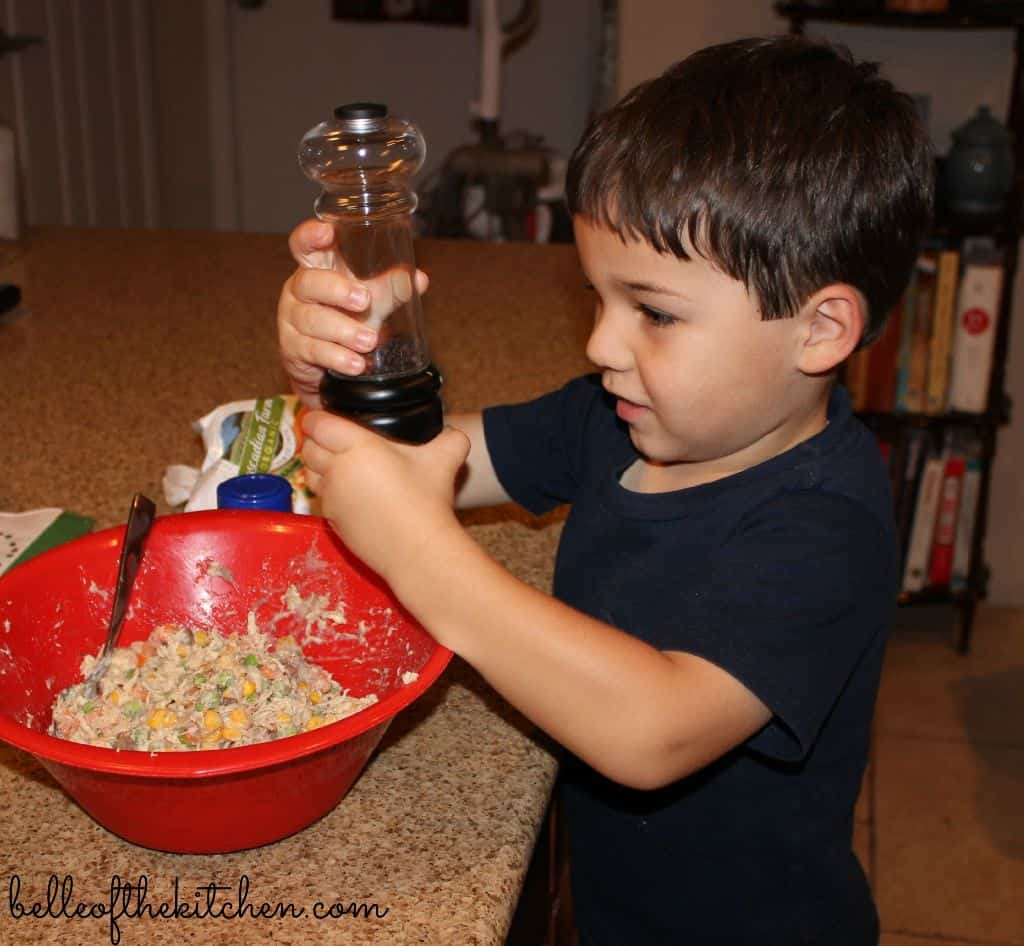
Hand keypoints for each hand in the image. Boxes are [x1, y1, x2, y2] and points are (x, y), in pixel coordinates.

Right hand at [277, 219, 429, 408]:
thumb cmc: (347, 317)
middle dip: (337, 290)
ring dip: (344, 331)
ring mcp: (292, 320)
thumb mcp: (371, 300)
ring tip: (369, 341)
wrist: (327, 362)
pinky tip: (356, 363)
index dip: (310, 236)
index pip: (303, 245)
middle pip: (308, 282)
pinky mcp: (293, 348)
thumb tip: (418, 279)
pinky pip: (312, 350)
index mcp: (316, 269)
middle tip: (364, 301)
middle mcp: (299, 291)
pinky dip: (337, 357)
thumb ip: (391, 288)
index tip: (327, 232)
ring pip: (312, 320)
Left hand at [301, 411, 469, 583]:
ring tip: (340, 466)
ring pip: (310, 474)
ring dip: (319, 467)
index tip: (326, 417)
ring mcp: (332, 497)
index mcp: (357, 447)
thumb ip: (450, 437)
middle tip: (334, 439)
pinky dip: (330, 492)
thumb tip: (453, 431)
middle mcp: (337, 470)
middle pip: (309, 448)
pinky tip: (353, 494)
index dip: (317, 418)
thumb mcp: (445, 459)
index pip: (318, 424)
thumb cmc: (428, 500)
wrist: (418, 549)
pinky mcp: (332, 520)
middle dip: (316, 441)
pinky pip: (322, 498)